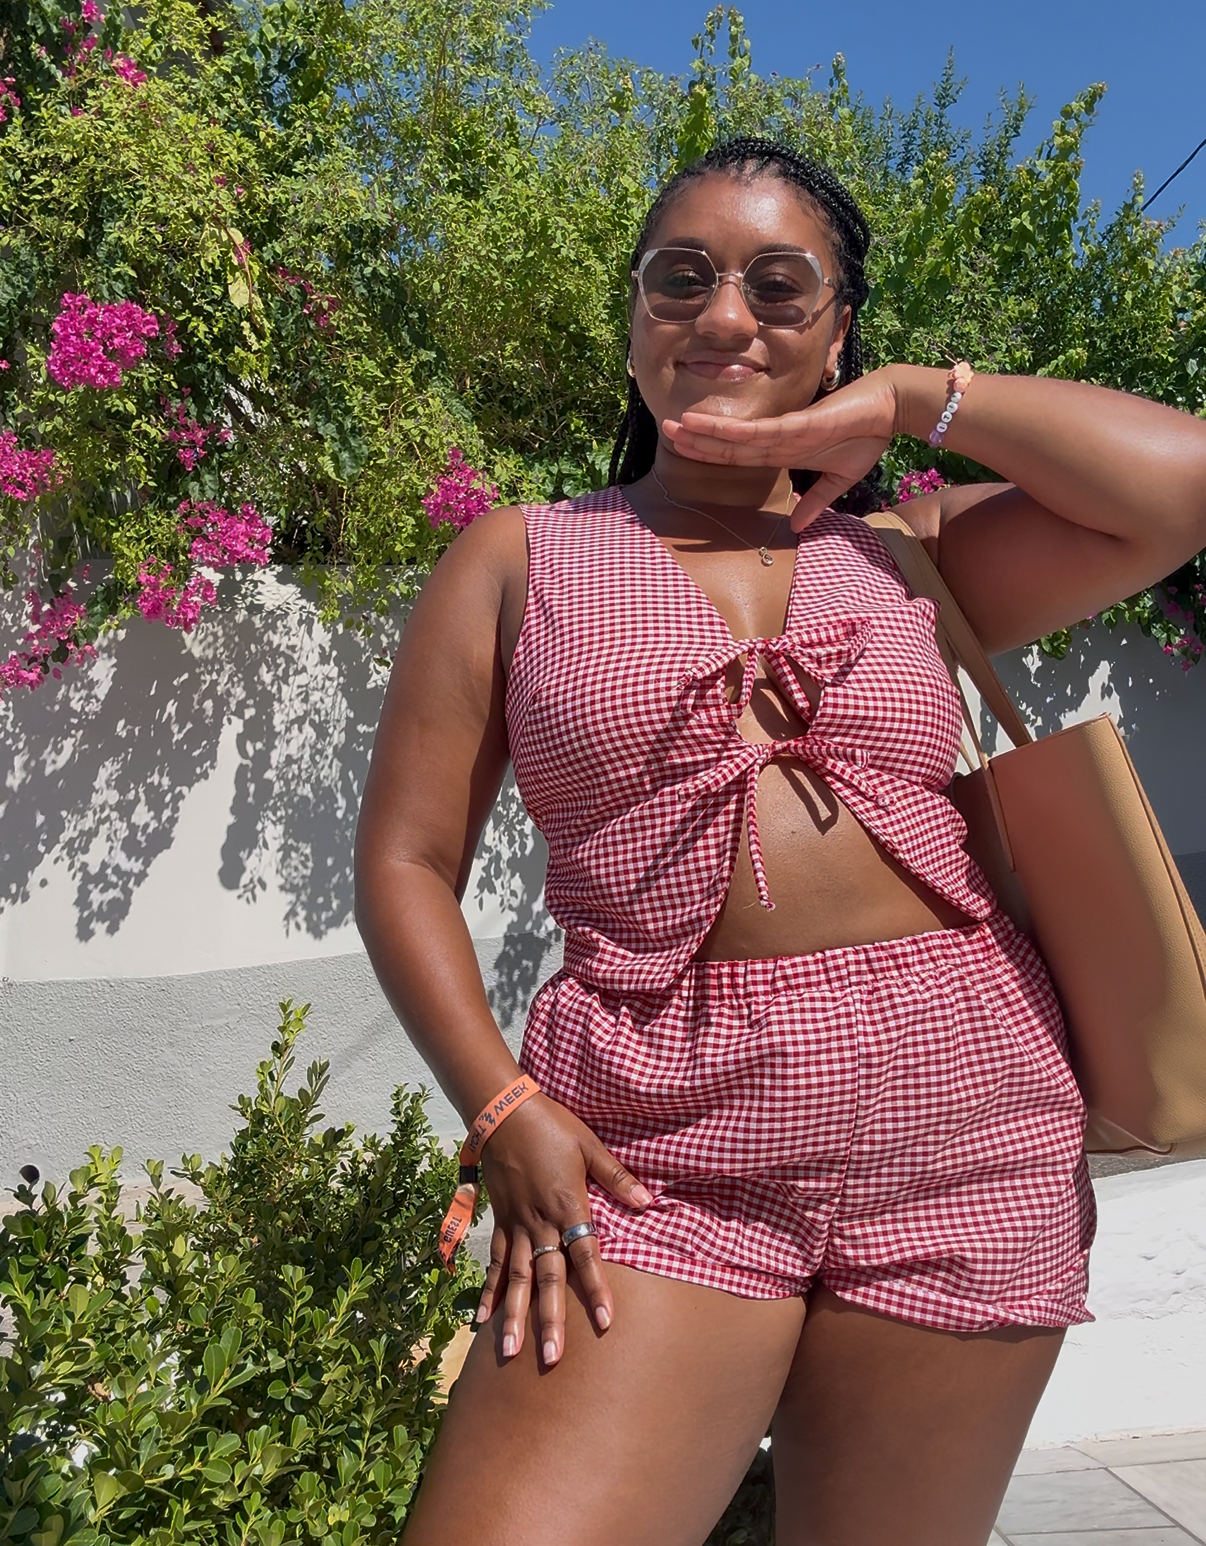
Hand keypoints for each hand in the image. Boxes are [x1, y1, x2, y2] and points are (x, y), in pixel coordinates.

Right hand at [474, 1094, 650, 1366]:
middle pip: (547, 1278)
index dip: (596, 1289)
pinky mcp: (500, 1221)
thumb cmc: (553, 1126)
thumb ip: (617, 1178)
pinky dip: (488, 1291)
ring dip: (514, 1315)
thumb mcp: (590, 1146)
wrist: (504, 1112)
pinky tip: (481, 1320)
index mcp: (567, 1204)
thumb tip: (649, 1203)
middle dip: (550, 1319)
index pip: (585, 1254)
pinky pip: (495, 1262)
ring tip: (511, 1351)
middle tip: (552, 1358)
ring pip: (516, 1278)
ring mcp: (516, 1224)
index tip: (605, 1323)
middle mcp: (540, 1222)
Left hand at [662, 366, 901, 529]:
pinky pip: (757, 431)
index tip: (683, 454)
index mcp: (783, 451)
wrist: (889, 410)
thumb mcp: (838, 480)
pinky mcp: (796, 424)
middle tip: (664, 432)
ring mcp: (784, 431)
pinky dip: (730, 430)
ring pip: (735, 435)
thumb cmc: (865, 437)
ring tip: (673, 426)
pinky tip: (706, 427)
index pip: (738, 457)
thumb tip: (797, 526)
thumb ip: (815, 501)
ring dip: (703, 432)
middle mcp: (777, 440)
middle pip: (728, 445)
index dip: (710, 456)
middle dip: (696, 440)